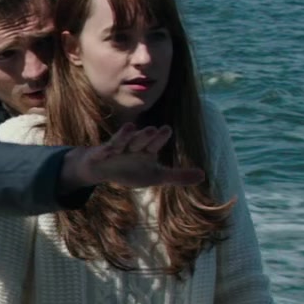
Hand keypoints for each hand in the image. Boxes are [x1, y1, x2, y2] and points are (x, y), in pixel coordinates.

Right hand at [64, 123, 205, 189]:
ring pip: (121, 142)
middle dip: (145, 136)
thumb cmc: (131, 170)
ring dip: (125, 136)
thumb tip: (203, 175)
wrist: (101, 169)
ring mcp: (115, 150)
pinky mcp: (100, 155)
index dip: (159, 138)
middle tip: (152, 129)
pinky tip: (107, 149)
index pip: (154, 144)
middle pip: (139, 141)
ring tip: (130, 127)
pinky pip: (103, 152)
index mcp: (146, 151)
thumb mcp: (156, 176)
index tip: (166, 129)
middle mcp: (132, 147)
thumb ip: (178, 176)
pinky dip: (105, 150)